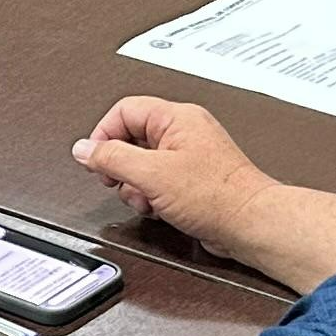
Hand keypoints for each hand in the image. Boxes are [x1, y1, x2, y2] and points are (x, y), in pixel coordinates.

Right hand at [71, 94, 271, 244]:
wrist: (250, 223)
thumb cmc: (218, 196)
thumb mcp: (152, 174)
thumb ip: (112, 158)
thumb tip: (85, 149)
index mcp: (176, 118)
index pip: (124, 111)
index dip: (104, 135)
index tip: (95, 159)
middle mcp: (184, 132)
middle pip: (131, 138)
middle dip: (121, 167)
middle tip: (120, 182)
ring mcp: (189, 156)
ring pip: (142, 164)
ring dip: (136, 187)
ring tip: (147, 199)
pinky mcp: (193, 179)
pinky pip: (158, 180)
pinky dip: (152, 196)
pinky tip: (159, 207)